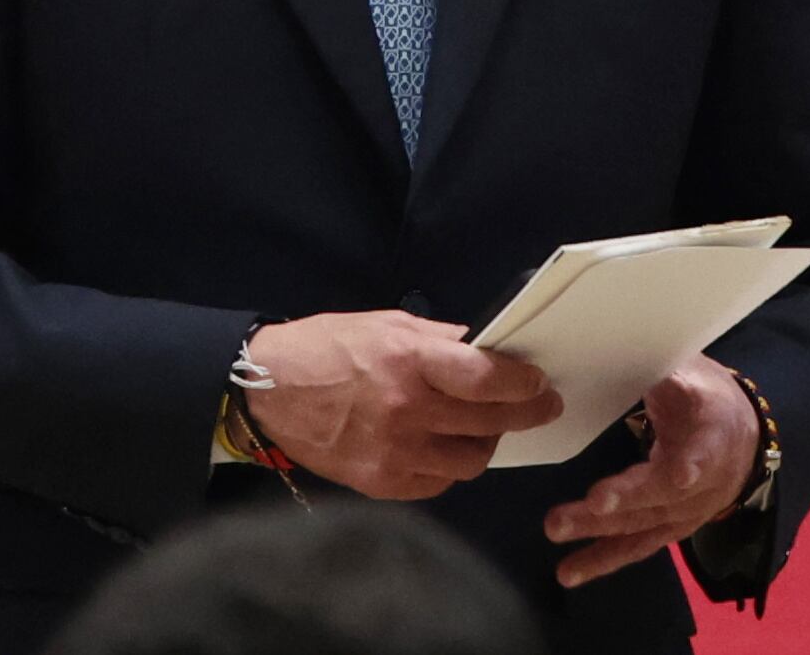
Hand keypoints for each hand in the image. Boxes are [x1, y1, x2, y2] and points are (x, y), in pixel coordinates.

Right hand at [236, 313, 561, 499]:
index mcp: (408, 361)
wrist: (268, 393)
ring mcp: (395, 454)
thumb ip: (439, 339)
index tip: (540, 384)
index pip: (485, 379)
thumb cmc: (327, 348)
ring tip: (486, 427)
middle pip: (487, 422)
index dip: (521, 384)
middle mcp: (406, 411)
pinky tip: (446, 447)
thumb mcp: (385, 324)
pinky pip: (439, 483)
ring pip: (470, 461)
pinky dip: (450, 466)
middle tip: (541, 406)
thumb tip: (486, 350)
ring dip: (486, 442)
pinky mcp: (382, 485)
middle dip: (523, 414)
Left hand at [541, 354, 757, 587]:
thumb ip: (665, 370)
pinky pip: (634, 547)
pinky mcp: (666, 529)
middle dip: (623, 501)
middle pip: (660, 496)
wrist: (743, 442)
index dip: (690, 465)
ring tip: (556, 529)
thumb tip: (618, 344)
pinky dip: (602, 560)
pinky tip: (568, 573)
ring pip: (641, 525)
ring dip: (598, 533)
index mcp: (712, 437)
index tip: (680, 473)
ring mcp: (683, 513)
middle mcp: (700, 484)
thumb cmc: (709, 400)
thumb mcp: (695, 374)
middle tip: (587, 505)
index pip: (701, 453)